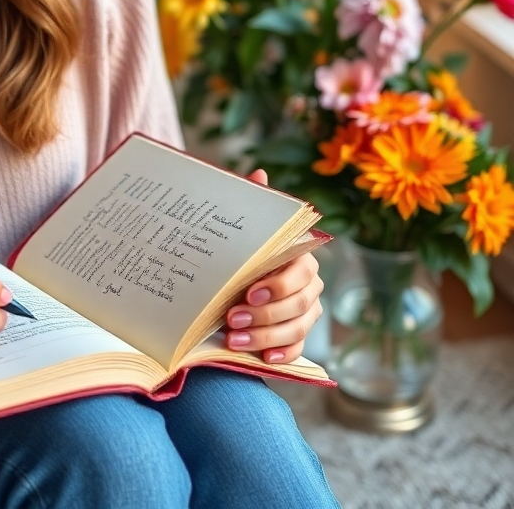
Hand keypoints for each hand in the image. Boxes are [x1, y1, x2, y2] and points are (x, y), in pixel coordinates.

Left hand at [222, 168, 323, 363]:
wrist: (224, 281)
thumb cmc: (236, 250)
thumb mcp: (239, 228)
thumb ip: (252, 203)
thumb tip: (259, 174)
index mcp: (299, 255)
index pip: (299, 273)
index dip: (277, 286)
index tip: (248, 294)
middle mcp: (309, 283)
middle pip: (298, 304)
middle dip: (264, 315)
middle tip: (231, 319)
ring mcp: (306, 311)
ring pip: (296, 328)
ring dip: (264, 337)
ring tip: (232, 340)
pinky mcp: (297, 335)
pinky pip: (297, 348)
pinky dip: (282, 354)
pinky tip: (263, 358)